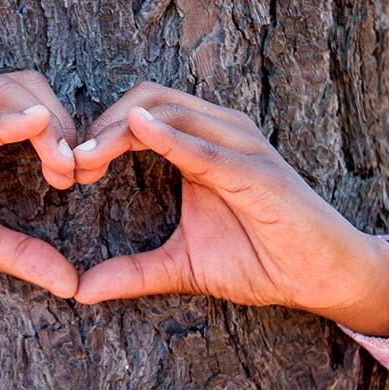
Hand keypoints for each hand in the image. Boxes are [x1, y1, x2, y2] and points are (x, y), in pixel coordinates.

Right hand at [0, 72, 80, 310]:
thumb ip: (25, 254)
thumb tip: (73, 284)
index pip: (34, 100)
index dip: (68, 131)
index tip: (84, 176)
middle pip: (27, 84)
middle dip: (64, 124)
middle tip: (75, 174)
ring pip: (2, 92)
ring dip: (44, 124)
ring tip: (60, 167)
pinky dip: (1, 123)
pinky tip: (32, 127)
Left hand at [71, 83, 388, 336]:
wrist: (322, 279)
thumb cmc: (261, 261)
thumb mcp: (181, 266)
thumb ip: (132, 272)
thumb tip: (79, 290)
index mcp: (200, 144)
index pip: (135, 114)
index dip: (95, 134)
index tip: (66, 172)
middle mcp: (219, 132)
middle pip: (144, 99)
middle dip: (97, 127)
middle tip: (69, 169)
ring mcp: (240, 145)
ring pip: (168, 111)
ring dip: (118, 131)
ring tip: (85, 162)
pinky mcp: (258, 169)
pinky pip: (206, 146)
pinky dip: (171, 137)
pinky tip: (140, 134)